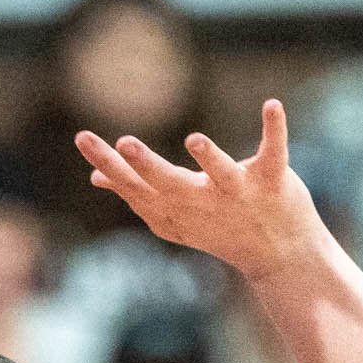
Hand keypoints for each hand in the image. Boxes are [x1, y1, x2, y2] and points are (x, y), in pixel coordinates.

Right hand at [76, 101, 329, 280]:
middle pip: (168, 185)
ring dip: (208, 157)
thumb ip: (137, 192)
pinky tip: (272, 104)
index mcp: (175, 209)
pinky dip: (274, 130)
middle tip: (121, 142)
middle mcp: (203, 204)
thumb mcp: (173, 214)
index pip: (136, 187)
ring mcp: (239, 194)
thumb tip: (96, 177)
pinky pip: (273, 153)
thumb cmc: (221, 226)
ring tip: (193, 140)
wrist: (280, 257)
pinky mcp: (271, 181)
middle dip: (145, 166)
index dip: (109, 165)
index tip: (83, 139)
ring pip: (219, 174)